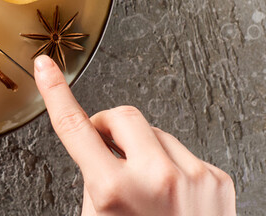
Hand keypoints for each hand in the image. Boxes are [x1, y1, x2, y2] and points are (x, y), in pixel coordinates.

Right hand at [33, 55, 235, 215]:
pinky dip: (172, 167)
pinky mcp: (218, 179)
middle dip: (109, 128)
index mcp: (114, 191)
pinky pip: (183, 153)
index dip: (55, 93)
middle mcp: (155, 178)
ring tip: (145, 190)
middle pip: (122, 116)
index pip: (74, 128)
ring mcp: (192, 176)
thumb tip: (100, 146)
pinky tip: (171, 197)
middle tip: (106, 150)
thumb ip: (96, 181)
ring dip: (143, 151)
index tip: (47, 69)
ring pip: (156, 133)